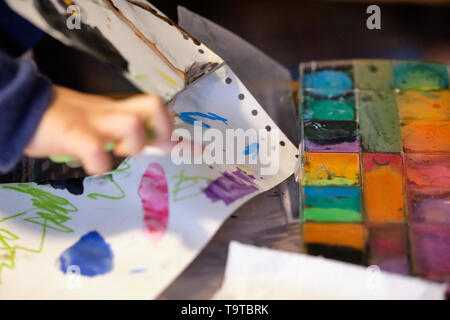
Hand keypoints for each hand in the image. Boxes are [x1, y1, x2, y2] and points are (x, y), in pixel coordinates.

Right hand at [24, 86, 172, 174]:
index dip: (177, 130)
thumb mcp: (102, 123)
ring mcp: (93, 121)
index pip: (155, 110)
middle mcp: (111, 112)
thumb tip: (163, 144)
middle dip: (163, 129)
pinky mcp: (73, 133)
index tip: (198, 149)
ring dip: (132, 146)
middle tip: (148, 146)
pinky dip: (99, 163)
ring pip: (131, 124)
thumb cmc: (66, 121)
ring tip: (116, 153)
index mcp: (118, 110)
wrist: (25, 109)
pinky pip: (95, 149)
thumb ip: (130, 132)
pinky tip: (92, 165)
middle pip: (153, 105)